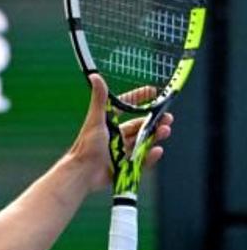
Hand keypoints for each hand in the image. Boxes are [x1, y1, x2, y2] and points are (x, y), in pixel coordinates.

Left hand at [72, 74, 173, 192]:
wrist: (82, 173)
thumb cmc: (86, 146)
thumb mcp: (96, 120)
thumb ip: (99, 99)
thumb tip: (94, 75)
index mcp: (108, 125)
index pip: (125, 108)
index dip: (138, 98)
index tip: (152, 91)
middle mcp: (115, 137)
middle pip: (139, 126)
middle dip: (154, 121)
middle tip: (167, 118)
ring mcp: (120, 153)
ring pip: (142, 142)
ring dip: (156, 136)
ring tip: (166, 131)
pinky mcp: (123, 168)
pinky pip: (141, 160)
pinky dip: (150, 156)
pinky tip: (157, 150)